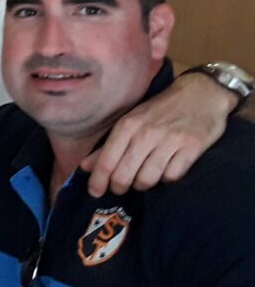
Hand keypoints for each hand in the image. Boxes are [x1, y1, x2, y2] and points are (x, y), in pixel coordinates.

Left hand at [81, 71, 234, 196]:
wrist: (201, 94)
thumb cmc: (161, 110)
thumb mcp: (131, 122)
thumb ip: (108, 146)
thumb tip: (85, 167)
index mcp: (127, 126)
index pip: (106, 162)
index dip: (98, 182)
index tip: (95, 192)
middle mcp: (146, 134)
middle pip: (124, 175)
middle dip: (120, 187)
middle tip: (122, 188)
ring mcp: (170, 141)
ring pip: (148, 179)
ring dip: (143, 185)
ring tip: (144, 179)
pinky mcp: (192, 147)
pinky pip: (172, 176)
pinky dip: (167, 179)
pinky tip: (165, 172)